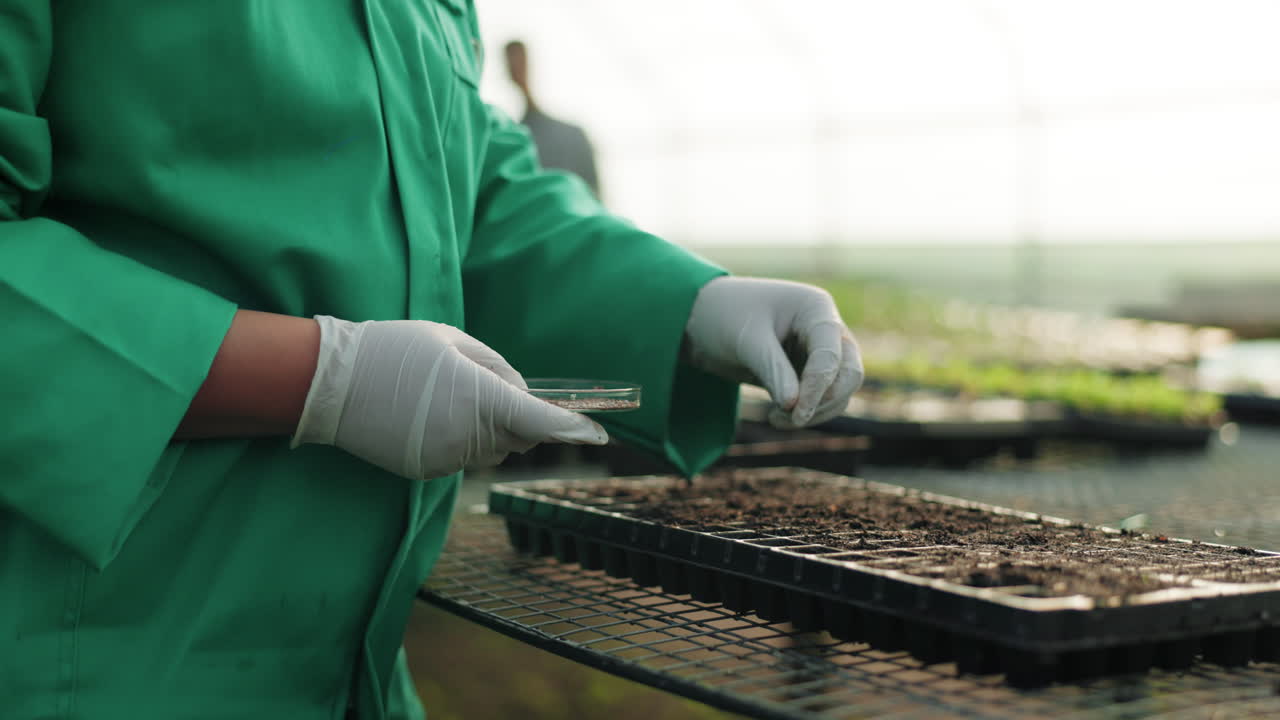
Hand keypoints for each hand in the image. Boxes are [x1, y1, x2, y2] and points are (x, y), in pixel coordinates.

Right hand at [292, 317, 607, 479]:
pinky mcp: (424, 470)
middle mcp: (467, 436)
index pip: (539, 421)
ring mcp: (444, 458)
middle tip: (481, 386)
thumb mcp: (451, 339)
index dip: (572, 428)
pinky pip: (459, 457)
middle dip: (516, 418)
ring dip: (484, 429)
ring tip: (442, 395)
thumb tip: (523, 394)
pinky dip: (457, 440)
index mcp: (479, 397)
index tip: (598, 433)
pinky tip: (425, 415)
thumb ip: (497, 367)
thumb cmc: (394, 349)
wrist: (332, 383)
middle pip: (517, 437)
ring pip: (489, 449)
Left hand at [684, 277, 862, 427]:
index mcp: (816, 309)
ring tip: (775, 419)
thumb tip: (795, 406)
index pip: (831, 352)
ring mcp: (820, 352)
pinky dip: (807, 413)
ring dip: (816, 413)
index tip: (795, 412)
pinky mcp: (808, 373)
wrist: (703, 319)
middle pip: (850, 374)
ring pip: (840, 392)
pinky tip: (776, 417)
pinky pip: (822, 400)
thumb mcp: (746, 341)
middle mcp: (826, 329)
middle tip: (790, 419)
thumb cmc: (725, 317)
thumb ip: (772, 370)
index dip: (818, 386)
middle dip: (825, 401)